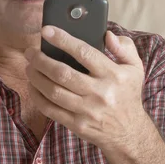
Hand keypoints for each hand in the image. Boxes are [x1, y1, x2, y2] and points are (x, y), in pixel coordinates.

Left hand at [24, 27, 146, 148]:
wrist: (128, 132)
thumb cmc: (127, 95)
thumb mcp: (135, 69)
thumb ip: (124, 48)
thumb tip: (108, 35)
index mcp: (113, 75)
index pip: (84, 53)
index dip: (63, 40)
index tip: (47, 31)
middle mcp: (100, 93)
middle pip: (62, 73)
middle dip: (41, 60)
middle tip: (30, 52)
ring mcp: (87, 111)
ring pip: (53, 92)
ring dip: (36, 77)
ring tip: (29, 67)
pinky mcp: (77, 125)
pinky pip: (51, 110)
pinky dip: (37, 97)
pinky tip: (33, 86)